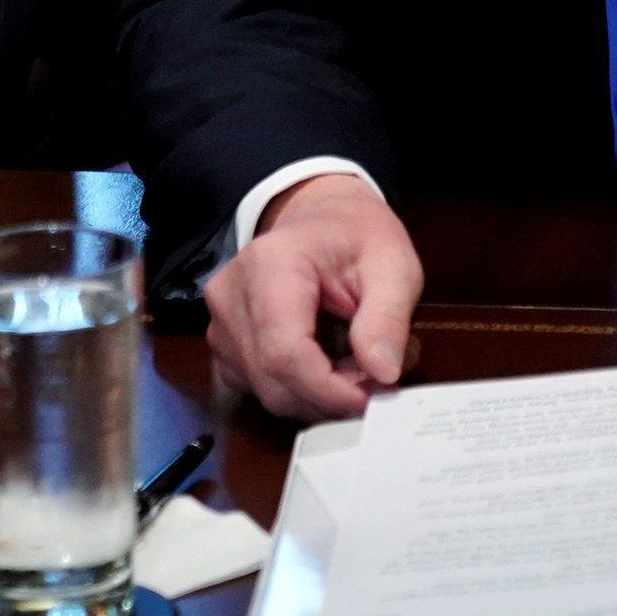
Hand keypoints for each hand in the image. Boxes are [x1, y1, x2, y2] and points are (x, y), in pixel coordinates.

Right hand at [205, 174, 423, 420]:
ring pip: (267, 391)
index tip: (372, 396)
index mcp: (270, 265)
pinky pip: (260, 388)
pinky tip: (327, 363)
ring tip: (356, 362)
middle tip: (375, 377)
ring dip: (318, 395)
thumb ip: (389, 318)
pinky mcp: (226, 345)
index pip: (283, 352)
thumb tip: (384, 372)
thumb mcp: (393, 265)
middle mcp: (232, 295)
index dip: (328, 389)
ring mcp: (222, 323)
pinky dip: (300, 390)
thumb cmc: (356, 236)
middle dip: (330, 394)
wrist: (324, 218)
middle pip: (272, 380)